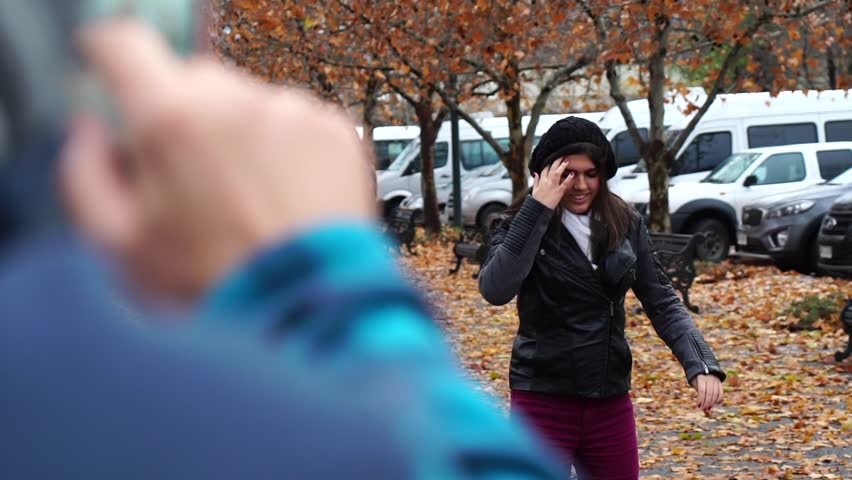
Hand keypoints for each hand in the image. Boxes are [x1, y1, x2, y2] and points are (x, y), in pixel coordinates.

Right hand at [61, 20, 374, 299]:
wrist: (308, 309)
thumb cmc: (219, 287)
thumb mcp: (121, 247)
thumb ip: (87, 175)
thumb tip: (91, 136)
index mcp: (173, 122)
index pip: (125, 47)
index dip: (112, 57)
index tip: (117, 72)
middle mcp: (237, 104)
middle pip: (193, 79)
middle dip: (184, 117)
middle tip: (193, 178)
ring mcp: (292, 114)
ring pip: (248, 101)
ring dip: (239, 135)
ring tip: (248, 200)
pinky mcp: (335, 131)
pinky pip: (295, 121)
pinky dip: (286, 148)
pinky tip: (284, 198)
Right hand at [531, 158, 571, 208]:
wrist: (539, 209)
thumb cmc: (537, 200)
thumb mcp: (534, 189)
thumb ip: (536, 180)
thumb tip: (535, 173)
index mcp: (541, 181)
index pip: (545, 169)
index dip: (549, 163)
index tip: (553, 158)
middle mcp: (547, 182)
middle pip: (551, 168)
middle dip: (556, 161)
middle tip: (561, 155)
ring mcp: (553, 186)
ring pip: (557, 173)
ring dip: (562, 166)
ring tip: (567, 161)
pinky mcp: (559, 191)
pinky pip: (564, 184)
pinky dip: (568, 178)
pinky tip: (572, 174)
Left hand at [690, 374, 723, 413]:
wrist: (705, 368)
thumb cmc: (698, 378)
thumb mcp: (695, 382)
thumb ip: (698, 392)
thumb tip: (700, 406)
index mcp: (701, 378)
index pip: (702, 390)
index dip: (700, 399)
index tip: (698, 406)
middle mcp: (709, 379)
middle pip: (709, 393)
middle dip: (707, 403)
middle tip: (705, 409)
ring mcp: (716, 381)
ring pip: (715, 393)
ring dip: (712, 402)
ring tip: (709, 408)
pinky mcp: (720, 383)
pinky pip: (720, 392)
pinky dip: (719, 398)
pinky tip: (716, 403)